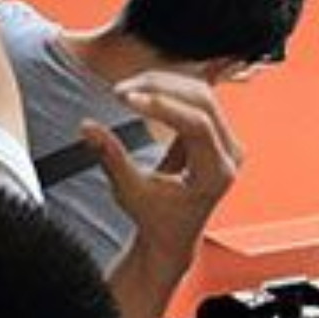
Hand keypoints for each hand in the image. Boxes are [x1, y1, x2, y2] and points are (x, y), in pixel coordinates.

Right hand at [84, 71, 241, 271]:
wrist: (172, 233)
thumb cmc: (157, 219)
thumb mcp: (130, 192)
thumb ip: (111, 158)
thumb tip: (89, 127)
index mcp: (216, 173)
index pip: (197, 124)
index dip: (161, 106)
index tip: (127, 99)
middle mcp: (229, 154)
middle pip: (201, 101)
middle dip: (159, 88)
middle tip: (121, 92)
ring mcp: (225, 140)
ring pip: (199, 92)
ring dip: (162, 84)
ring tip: (127, 91)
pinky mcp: (214, 130)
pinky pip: (195, 97)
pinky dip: (167, 88)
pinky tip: (142, 91)